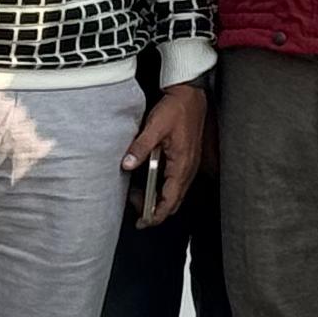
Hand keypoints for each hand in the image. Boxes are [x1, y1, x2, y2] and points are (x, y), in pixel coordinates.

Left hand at [123, 81, 209, 224]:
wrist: (190, 94)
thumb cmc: (176, 109)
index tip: (142, 222)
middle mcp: (188, 169)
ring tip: (137, 194)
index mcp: (182, 165)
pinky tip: (147, 181)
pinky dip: (162, 188)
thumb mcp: (155, 126)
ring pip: (174, 193)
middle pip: (173, 201)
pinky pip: (175, 182)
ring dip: (157, 198)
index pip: (170, 201)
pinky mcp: (186, 160)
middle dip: (155, 210)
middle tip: (135, 208)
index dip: (156, 215)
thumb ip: (140, 147)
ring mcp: (189, 165)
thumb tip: (127, 165)